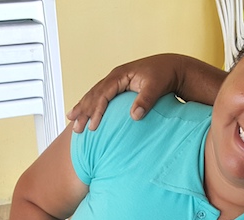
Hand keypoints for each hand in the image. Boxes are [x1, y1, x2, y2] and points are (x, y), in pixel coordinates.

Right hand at [66, 54, 183, 132]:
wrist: (171, 67)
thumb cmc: (164, 75)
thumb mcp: (156, 87)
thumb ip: (145, 100)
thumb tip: (134, 116)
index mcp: (119, 75)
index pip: (103, 95)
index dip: (96, 111)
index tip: (92, 127)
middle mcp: (114, 76)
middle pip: (93, 94)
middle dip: (83, 111)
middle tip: (75, 128)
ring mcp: (115, 80)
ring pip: (94, 94)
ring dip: (83, 107)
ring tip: (71, 119)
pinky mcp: (119, 85)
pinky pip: (100, 95)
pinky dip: (91, 104)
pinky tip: (85, 112)